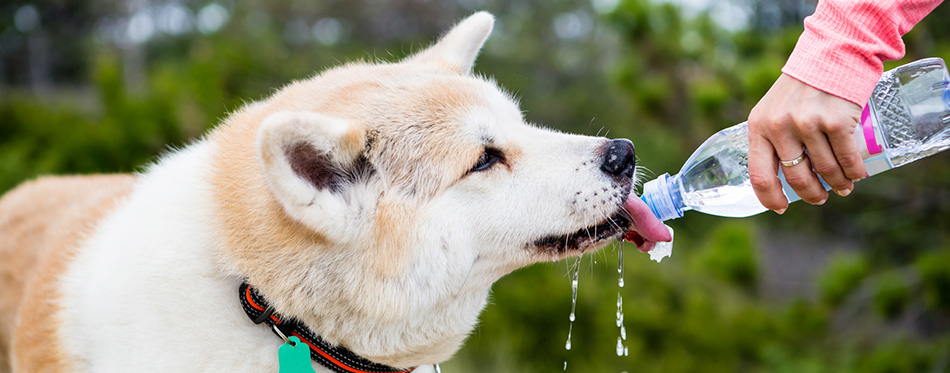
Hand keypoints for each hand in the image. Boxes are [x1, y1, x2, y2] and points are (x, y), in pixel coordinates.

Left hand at [747, 73, 865, 212]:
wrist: (831, 53)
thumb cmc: (801, 87)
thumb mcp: (773, 109)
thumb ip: (772, 137)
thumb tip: (781, 177)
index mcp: (758, 127)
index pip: (759, 175)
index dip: (770, 198)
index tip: (782, 208)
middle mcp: (779, 127)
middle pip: (796, 178)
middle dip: (812, 194)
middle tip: (820, 197)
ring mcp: (807, 124)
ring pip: (825, 170)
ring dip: (838, 183)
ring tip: (843, 187)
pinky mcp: (835, 121)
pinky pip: (846, 158)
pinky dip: (854, 172)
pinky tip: (857, 175)